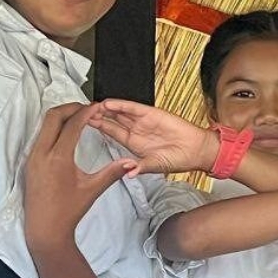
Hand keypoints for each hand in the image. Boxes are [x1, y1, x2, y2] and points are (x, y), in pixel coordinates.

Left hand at [24, 103, 135, 246]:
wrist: (45, 229)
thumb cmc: (68, 211)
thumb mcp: (92, 189)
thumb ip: (112, 172)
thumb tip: (131, 162)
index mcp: (58, 158)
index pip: (72, 125)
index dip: (86, 112)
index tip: (97, 107)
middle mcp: (41, 153)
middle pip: (53, 116)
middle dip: (71, 107)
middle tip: (87, 108)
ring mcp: (33, 157)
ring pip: (44, 125)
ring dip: (61, 116)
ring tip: (78, 117)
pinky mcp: (30, 162)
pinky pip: (40, 136)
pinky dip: (53, 128)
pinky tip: (66, 133)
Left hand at [87, 99, 218, 175]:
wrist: (196, 151)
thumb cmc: (178, 160)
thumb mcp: (155, 166)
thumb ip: (141, 167)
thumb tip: (129, 173)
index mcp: (133, 143)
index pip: (111, 133)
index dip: (99, 127)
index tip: (83, 123)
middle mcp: (136, 130)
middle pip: (112, 120)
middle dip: (97, 115)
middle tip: (82, 111)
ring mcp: (143, 121)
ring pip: (120, 112)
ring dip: (106, 109)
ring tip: (91, 106)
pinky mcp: (152, 114)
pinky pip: (134, 108)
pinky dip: (122, 106)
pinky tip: (109, 104)